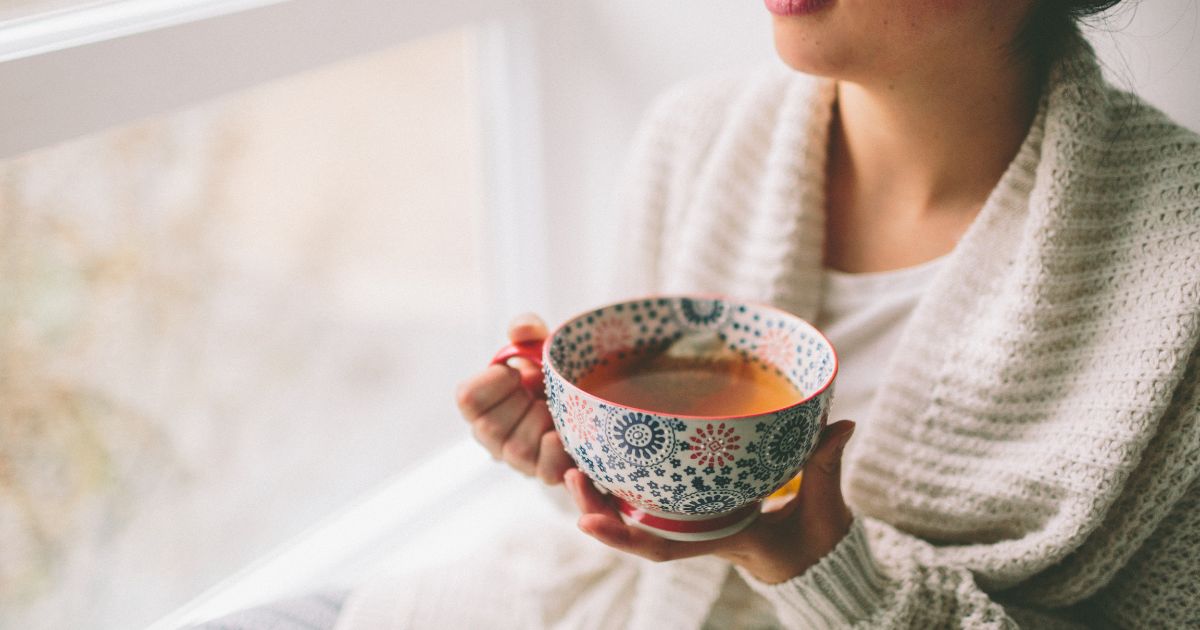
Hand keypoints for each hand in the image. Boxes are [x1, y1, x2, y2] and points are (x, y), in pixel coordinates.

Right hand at [455, 313, 574, 484]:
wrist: (587, 398)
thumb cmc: (550, 373)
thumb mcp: (538, 345)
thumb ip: (526, 329)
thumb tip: (523, 329)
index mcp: (481, 404)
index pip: (467, 400)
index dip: (493, 382)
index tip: (515, 372)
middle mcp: (493, 437)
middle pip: (490, 429)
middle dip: (520, 403)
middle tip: (539, 391)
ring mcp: (520, 460)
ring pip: (518, 449)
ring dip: (542, 422)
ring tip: (556, 409)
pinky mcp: (548, 473)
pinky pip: (547, 472)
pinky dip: (558, 452)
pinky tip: (564, 433)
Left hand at [565, 420, 856, 583]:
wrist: (821, 559)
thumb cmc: (818, 538)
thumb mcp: (825, 505)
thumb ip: (826, 464)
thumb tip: (840, 425)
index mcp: (722, 538)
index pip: (666, 547)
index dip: (625, 537)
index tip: (587, 523)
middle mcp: (699, 532)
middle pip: (636, 528)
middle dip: (598, 506)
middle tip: (570, 475)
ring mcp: (696, 520)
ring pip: (637, 513)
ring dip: (602, 493)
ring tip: (572, 464)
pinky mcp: (699, 505)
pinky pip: (654, 498)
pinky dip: (626, 482)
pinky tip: (604, 456)